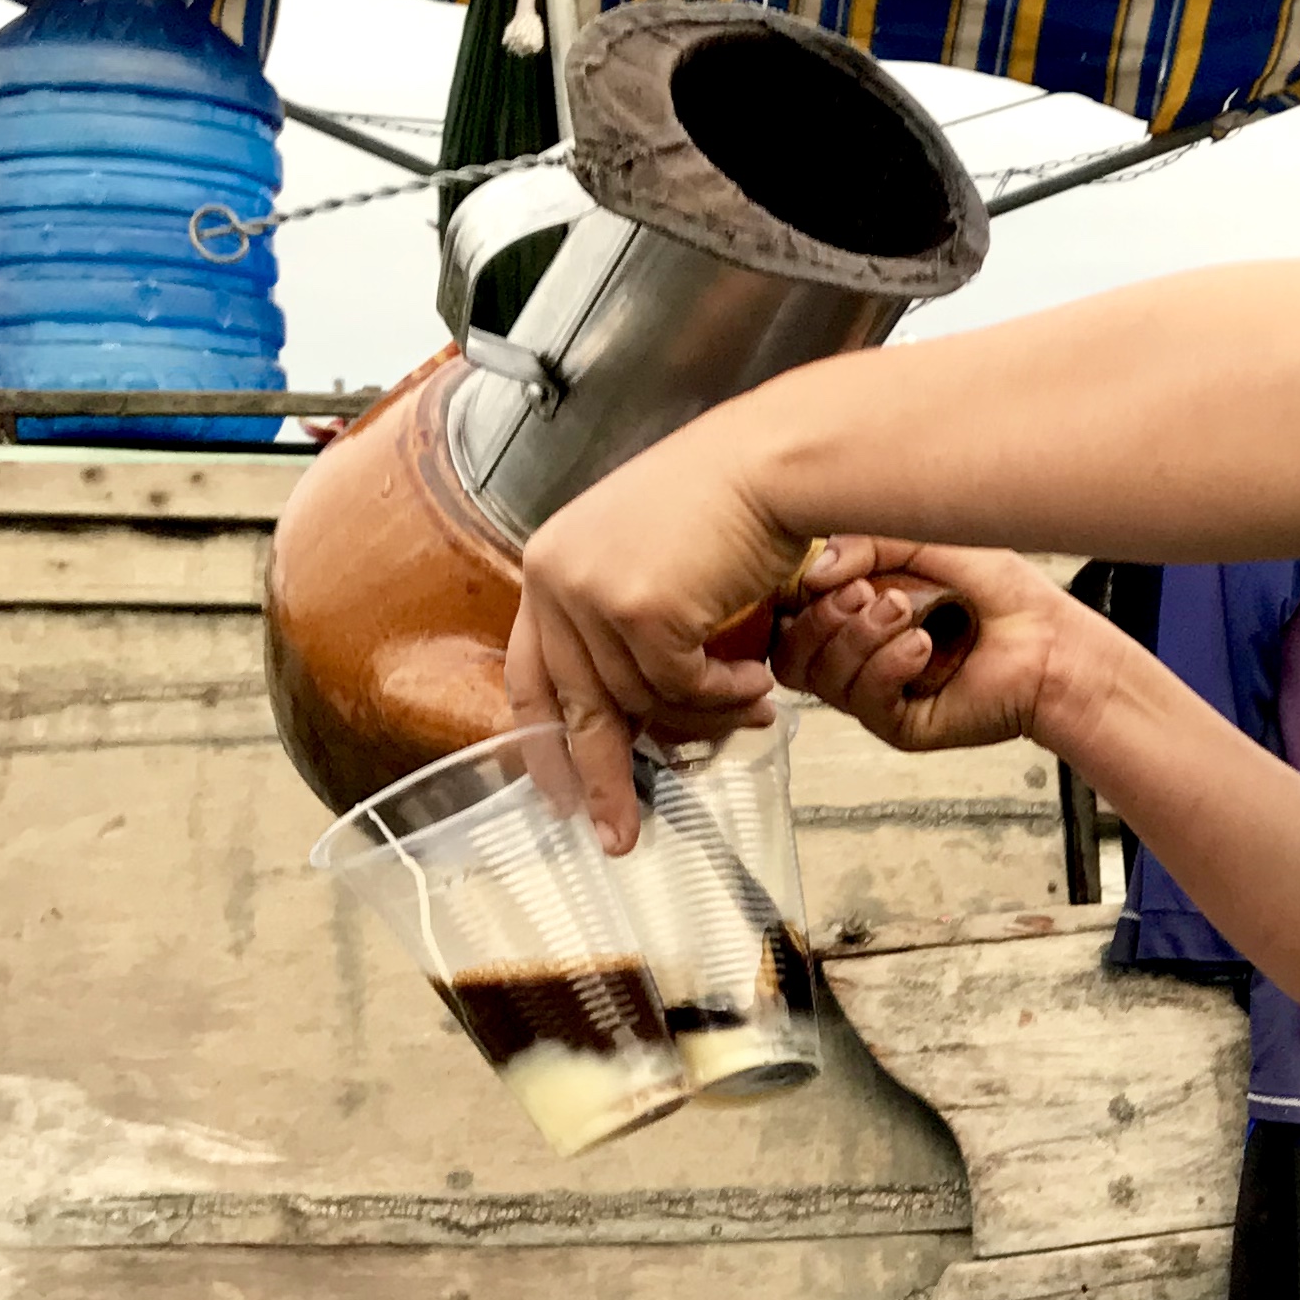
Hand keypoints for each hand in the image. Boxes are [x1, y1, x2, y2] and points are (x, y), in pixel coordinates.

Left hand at [503, 419, 799, 846]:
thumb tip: (639, 721)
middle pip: (575, 709)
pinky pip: (681, 688)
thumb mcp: (651, 564)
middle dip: (603, 781)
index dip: (546, 746)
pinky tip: (759, 680)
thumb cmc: (728, 504)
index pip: (529, 676)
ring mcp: (592, 593)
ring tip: (752, 707)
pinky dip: (724, 696)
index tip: (561, 798)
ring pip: (642, 703)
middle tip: (621, 835)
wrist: (770, 463)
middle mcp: (555, 579)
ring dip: (703, 718)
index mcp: (549, 566)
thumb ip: (625, 630)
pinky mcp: (639, 608)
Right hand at [775, 538, 1084, 755]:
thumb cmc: (1004, 595)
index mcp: (857, 611)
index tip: (829, 574)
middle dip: (824, 618)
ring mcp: (878, 692)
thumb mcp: (928, 543)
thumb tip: (814, 572)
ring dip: (860, 638)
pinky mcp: (901, 724)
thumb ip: (867, 544)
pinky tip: (923, 646)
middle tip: (870, 593)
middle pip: (792, 652)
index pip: (791, 614)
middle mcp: (860, 654)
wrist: (1053, 643)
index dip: (797, 596)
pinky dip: (888, 666)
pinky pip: (865, 700)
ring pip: (823, 677)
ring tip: (906, 614)